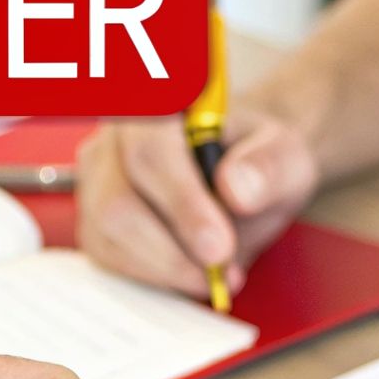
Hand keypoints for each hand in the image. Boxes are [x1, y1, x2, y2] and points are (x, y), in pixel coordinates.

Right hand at [76, 106, 317, 298]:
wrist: (244, 170)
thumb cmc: (255, 157)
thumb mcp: (282, 154)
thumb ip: (266, 167)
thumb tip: (236, 190)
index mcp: (157, 102)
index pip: (150, 151)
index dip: (181, 204)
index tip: (218, 247)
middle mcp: (114, 138)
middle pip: (117, 205)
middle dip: (171, 252)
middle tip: (222, 272)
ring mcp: (97, 180)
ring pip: (107, 237)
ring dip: (165, 269)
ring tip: (216, 275)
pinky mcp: (95, 220)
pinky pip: (109, 258)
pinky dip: (153, 276)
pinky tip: (191, 274)